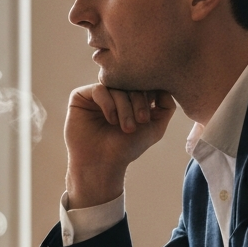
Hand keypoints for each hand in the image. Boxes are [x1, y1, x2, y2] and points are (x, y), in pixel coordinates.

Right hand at [64, 84, 176, 208]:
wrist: (101, 163)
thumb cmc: (127, 148)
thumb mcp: (154, 128)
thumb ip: (166, 107)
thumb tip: (165, 87)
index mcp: (130, 98)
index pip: (143, 83)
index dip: (149, 95)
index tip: (147, 118)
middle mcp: (114, 93)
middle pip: (131, 83)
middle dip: (138, 102)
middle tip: (139, 121)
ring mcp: (98, 94)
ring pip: (116, 86)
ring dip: (124, 107)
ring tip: (126, 127)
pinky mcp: (81, 96)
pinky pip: (99, 89)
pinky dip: (108, 103)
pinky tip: (111, 120)